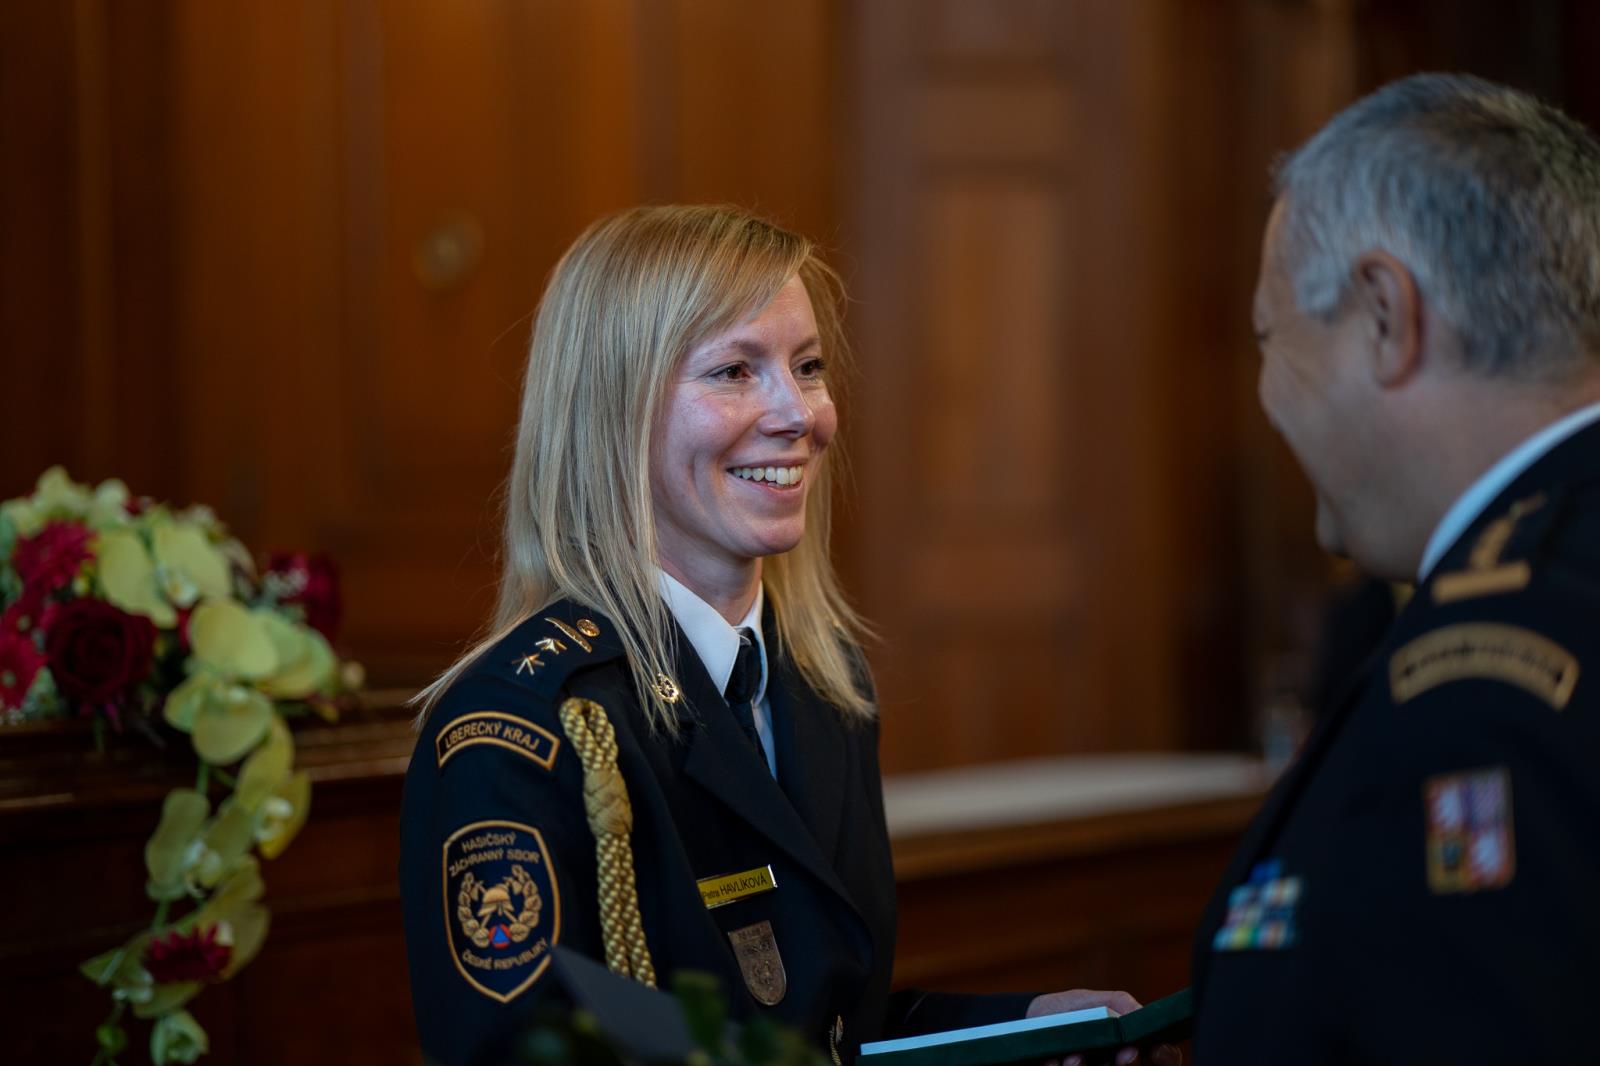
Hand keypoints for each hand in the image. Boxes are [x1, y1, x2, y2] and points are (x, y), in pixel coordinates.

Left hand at [1026, 989, 1182, 1065]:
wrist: (1029, 1023)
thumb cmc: (1068, 1011)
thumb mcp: (1093, 1001)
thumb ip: (1120, 1004)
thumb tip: (1141, 1016)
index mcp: (1130, 1046)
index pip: (1164, 1057)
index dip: (1167, 1056)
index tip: (1157, 1050)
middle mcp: (1117, 1065)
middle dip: (1132, 1064)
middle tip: (1125, 1056)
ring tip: (1073, 1057)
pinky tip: (1052, 1062)